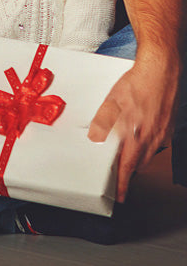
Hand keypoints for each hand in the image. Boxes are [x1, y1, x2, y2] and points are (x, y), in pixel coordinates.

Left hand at [88, 52, 178, 201]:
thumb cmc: (137, 84)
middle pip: (139, 164)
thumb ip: (104, 124)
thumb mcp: (111, 103)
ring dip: (137, 158)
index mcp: (136, 134)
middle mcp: (152, 138)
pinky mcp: (168, 126)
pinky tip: (140, 137)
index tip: (119, 195)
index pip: (127, 167)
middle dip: (129, 172)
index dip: (122, 183)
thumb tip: (97, 138)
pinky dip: (147, 146)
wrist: (161, 70)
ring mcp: (162, 133)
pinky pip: (157, 143)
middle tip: (119, 176)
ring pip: (149, 154)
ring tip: (127, 157)